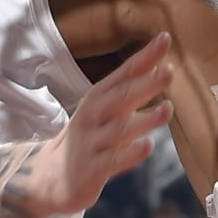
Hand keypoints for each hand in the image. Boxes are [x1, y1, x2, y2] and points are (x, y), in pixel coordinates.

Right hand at [0, 37, 172, 217]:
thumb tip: (163, 69)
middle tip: (169, 71)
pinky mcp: (91, 170)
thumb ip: (130, 93)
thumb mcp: (104, 112)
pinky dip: (130, 153)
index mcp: (99, 98)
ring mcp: (91, 143)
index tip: (165, 38)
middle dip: (145, 84)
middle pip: (122, 97)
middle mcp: (94, 116)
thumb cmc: (87, 140)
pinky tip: (148, 146)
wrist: (48, 178)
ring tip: (168, 110)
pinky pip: (113, 160)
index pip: (125, 73)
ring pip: (120, 129)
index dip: (145, 57)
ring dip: (145, 119)